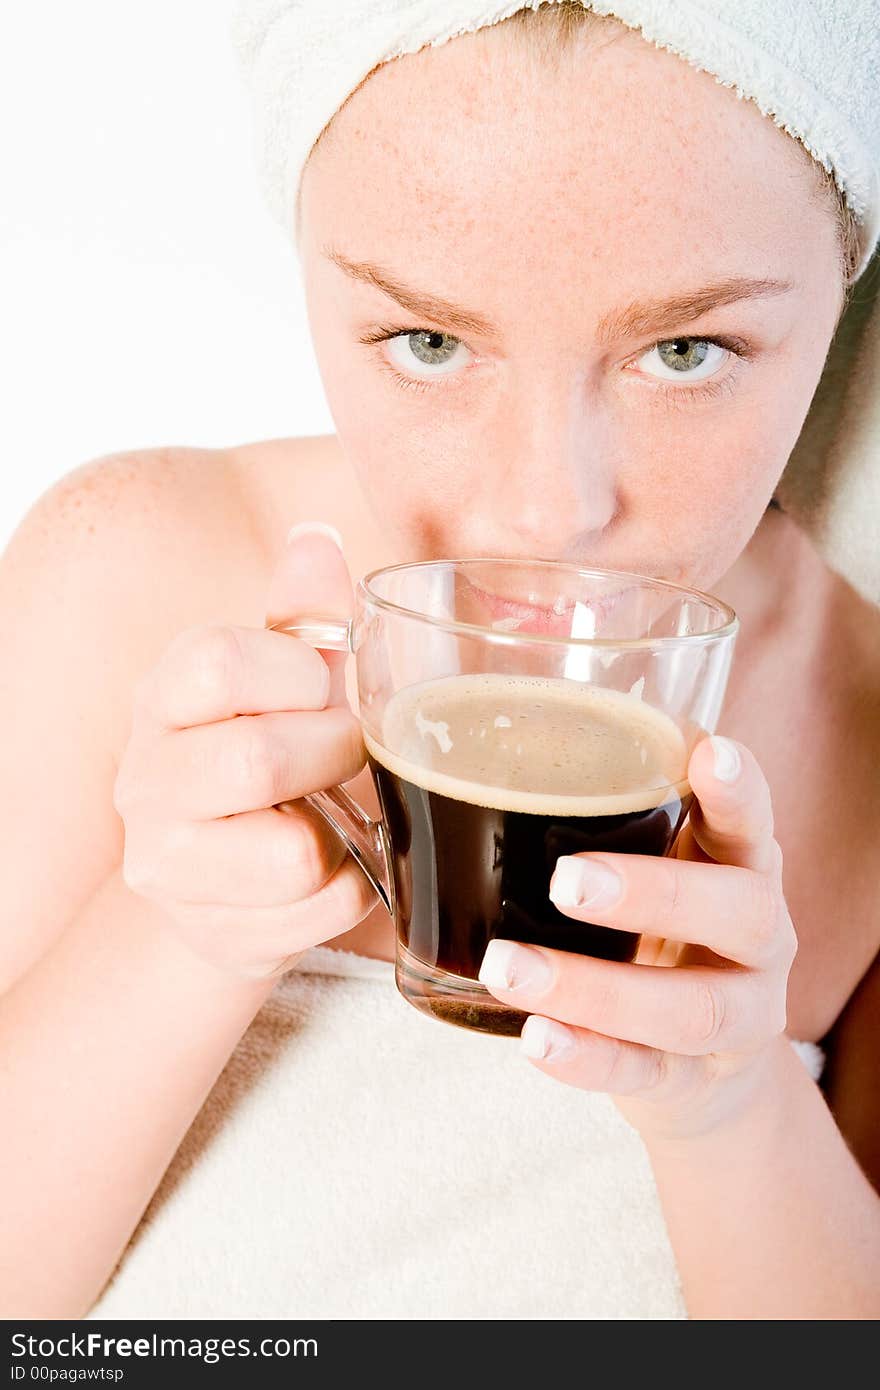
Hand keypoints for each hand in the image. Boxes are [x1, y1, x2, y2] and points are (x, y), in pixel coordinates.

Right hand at [113, 526, 376, 980]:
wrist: (225, 881)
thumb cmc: (267, 757)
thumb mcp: (280, 681)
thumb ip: (304, 616)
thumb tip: (317, 541)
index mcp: (164, 696)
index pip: (217, 662)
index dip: (297, 673)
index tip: (321, 688)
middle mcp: (147, 779)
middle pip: (258, 761)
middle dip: (334, 755)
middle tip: (348, 754)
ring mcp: (169, 864)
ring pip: (293, 854)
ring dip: (347, 832)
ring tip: (337, 814)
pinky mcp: (212, 932)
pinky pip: (320, 911)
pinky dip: (354, 888)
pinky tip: (335, 866)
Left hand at [477, 736, 797, 1140]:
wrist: (706, 1065)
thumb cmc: (662, 931)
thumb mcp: (657, 866)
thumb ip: (607, 813)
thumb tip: (480, 737)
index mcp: (741, 868)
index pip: (753, 822)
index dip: (739, 792)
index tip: (709, 753)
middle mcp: (756, 940)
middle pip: (738, 913)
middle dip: (654, 893)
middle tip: (565, 880)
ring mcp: (735, 1017)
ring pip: (688, 1010)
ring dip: (593, 989)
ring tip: (509, 966)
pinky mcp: (691, 1081)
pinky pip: (645, 1074)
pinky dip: (588, 1058)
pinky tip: (535, 1038)